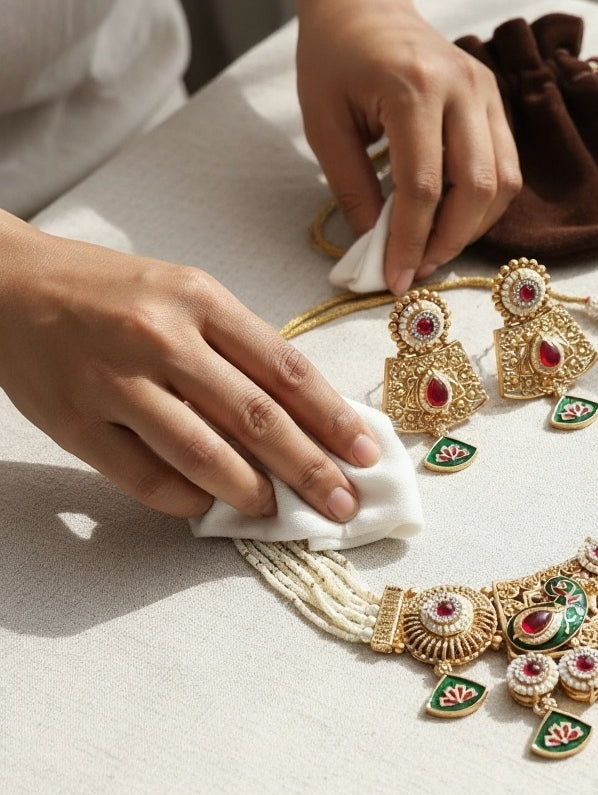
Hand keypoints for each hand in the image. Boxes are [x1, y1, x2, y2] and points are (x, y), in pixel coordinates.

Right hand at [0, 218, 378, 519]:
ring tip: (280, 511)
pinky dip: (184, 500)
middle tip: (342, 501)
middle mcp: (162, 337)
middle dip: (309, 466)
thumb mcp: (185, 294)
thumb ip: (237, 346)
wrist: (8, 283)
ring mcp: (114, 380)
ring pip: (201, 451)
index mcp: (201, 299)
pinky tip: (209, 509)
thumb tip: (300, 413)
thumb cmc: (113, 291)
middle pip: (255, 414)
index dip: (333, 417)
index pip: (285, 367)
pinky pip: (142, 475)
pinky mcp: (74, 421)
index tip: (366, 452)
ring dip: (251, 491)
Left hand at [296, 0, 520, 294]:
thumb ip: (352, 188)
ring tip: (434, 247)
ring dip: (473, 226)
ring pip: (503, 181)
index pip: (423, 186)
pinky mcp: (494, 98)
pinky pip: (506, 166)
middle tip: (416, 268)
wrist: (363, 1)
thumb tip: (375, 248)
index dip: (410, 240)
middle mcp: (463, 86)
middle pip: (476, 188)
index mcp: (413, 87)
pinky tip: (452, 217)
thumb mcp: (323, 124)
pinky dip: (484, 202)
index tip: (395, 279)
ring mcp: (487, 90)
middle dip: (449, 241)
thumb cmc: (333, 57)